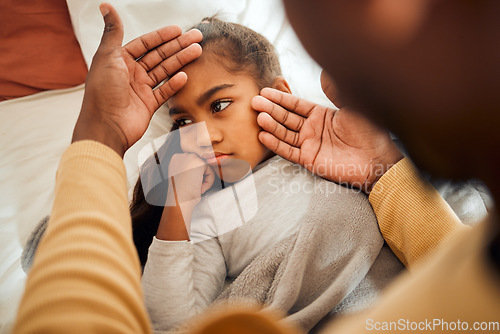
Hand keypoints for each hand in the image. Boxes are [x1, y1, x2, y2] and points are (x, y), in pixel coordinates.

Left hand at [72, 3, 201, 156]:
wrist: (105, 127)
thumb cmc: (101, 93)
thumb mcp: (107, 57)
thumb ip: (112, 32)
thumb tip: (106, 7)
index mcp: (119, 60)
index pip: (145, 43)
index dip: (162, 36)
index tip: (178, 30)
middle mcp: (131, 73)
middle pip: (159, 55)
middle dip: (178, 46)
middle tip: (196, 37)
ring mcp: (140, 89)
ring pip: (164, 71)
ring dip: (180, 61)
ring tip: (196, 52)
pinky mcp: (148, 104)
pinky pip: (165, 91)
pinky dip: (175, 83)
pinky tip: (185, 75)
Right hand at [167, 153, 215, 208]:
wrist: (179, 200)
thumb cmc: (180, 193)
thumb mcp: (182, 177)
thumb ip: (189, 169)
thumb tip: (201, 169)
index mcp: (176, 159)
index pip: (193, 164)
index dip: (194, 176)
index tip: (189, 184)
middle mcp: (181, 156)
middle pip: (200, 165)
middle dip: (199, 177)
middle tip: (192, 186)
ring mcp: (190, 157)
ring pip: (206, 167)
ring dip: (204, 180)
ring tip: (195, 187)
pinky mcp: (199, 162)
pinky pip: (210, 171)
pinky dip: (208, 181)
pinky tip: (199, 187)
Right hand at [252, 72, 402, 192]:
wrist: (377, 159)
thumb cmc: (370, 132)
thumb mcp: (353, 106)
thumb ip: (337, 91)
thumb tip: (325, 73)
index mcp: (321, 115)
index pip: (295, 104)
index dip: (280, 98)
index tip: (265, 92)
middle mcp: (312, 129)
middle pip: (286, 117)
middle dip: (270, 109)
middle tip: (255, 102)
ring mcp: (310, 144)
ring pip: (284, 133)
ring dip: (271, 125)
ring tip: (259, 117)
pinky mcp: (309, 159)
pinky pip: (288, 151)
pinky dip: (276, 144)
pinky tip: (264, 135)